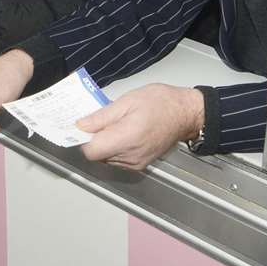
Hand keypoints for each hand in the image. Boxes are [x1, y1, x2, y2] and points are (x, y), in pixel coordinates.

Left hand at [78, 84, 203, 171]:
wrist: (185, 113)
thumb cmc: (160, 103)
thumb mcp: (127, 101)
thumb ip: (102, 117)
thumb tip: (81, 126)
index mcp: (127, 138)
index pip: (91, 151)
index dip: (83, 139)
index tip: (82, 126)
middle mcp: (131, 156)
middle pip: (97, 155)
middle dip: (94, 139)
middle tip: (100, 120)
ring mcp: (137, 163)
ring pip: (106, 159)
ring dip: (105, 144)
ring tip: (115, 124)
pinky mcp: (141, 164)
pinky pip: (117, 160)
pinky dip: (114, 148)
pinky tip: (122, 133)